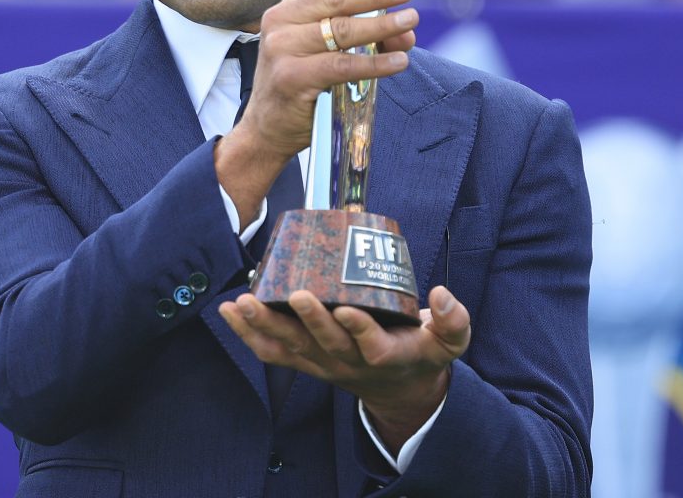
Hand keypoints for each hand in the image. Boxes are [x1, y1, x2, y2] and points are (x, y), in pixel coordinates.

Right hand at [214, 0, 418, 219]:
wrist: (268, 128)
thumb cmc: (302, 85)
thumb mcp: (323, 51)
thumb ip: (361, 35)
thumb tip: (407, 31)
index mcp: (284, 8)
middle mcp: (278, 21)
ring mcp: (281, 49)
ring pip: (342, 30)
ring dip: (382, 26)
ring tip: (410, 23)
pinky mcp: (291, 77)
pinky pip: (342, 65)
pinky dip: (375, 63)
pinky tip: (398, 62)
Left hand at [219, 285, 470, 451]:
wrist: (398, 387)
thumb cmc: (421, 353)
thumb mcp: (448, 343)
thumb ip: (454, 321)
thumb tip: (442, 294)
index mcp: (385, 355)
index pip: (372, 345)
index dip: (359, 328)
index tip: (348, 309)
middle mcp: (349, 362)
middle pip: (325, 344)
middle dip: (309, 320)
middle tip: (297, 293)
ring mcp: (322, 363)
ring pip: (291, 347)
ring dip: (266, 325)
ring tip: (245, 302)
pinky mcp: (304, 361)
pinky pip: (271, 352)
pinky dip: (247, 333)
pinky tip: (228, 310)